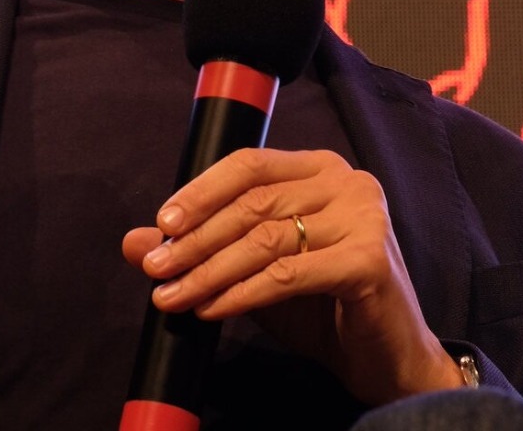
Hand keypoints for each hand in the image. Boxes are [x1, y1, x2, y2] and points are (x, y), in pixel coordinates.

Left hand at [121, 147, 463, 406]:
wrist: (388, 357)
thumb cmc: (323, 306)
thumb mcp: (253, 270)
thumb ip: (203, 249)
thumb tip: (135, 241)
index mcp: (321, 168)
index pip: (251, 164)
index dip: (201, 190)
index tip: (161, 223)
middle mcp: (347, 181)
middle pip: (255, 202)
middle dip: (197, 237)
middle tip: (156, 266)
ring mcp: (363, 217)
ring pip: (266, 238)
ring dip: (210, 269)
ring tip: (173, 295)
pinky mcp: (368, 259)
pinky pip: (287, 273)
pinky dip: (242, 292)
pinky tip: (212, 309)